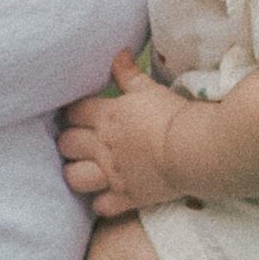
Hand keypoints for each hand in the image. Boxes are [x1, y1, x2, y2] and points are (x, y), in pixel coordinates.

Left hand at [57, 52, 184, 217]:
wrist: (191, 149)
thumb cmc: (170, 114)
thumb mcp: (147, 87)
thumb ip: (128, 72)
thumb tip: (119, 52)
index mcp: (106, 116)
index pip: (73, 112)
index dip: (72, 113)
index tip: (77, 115)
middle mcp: (102, 146)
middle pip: (67, 144)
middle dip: (68, 142)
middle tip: (76, 142)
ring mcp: (112, 174)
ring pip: (75, 177)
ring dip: (75, 173)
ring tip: (82, 170)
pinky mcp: (127, 197)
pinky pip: (101, 207)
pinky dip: (100, 203)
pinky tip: (104, 197)